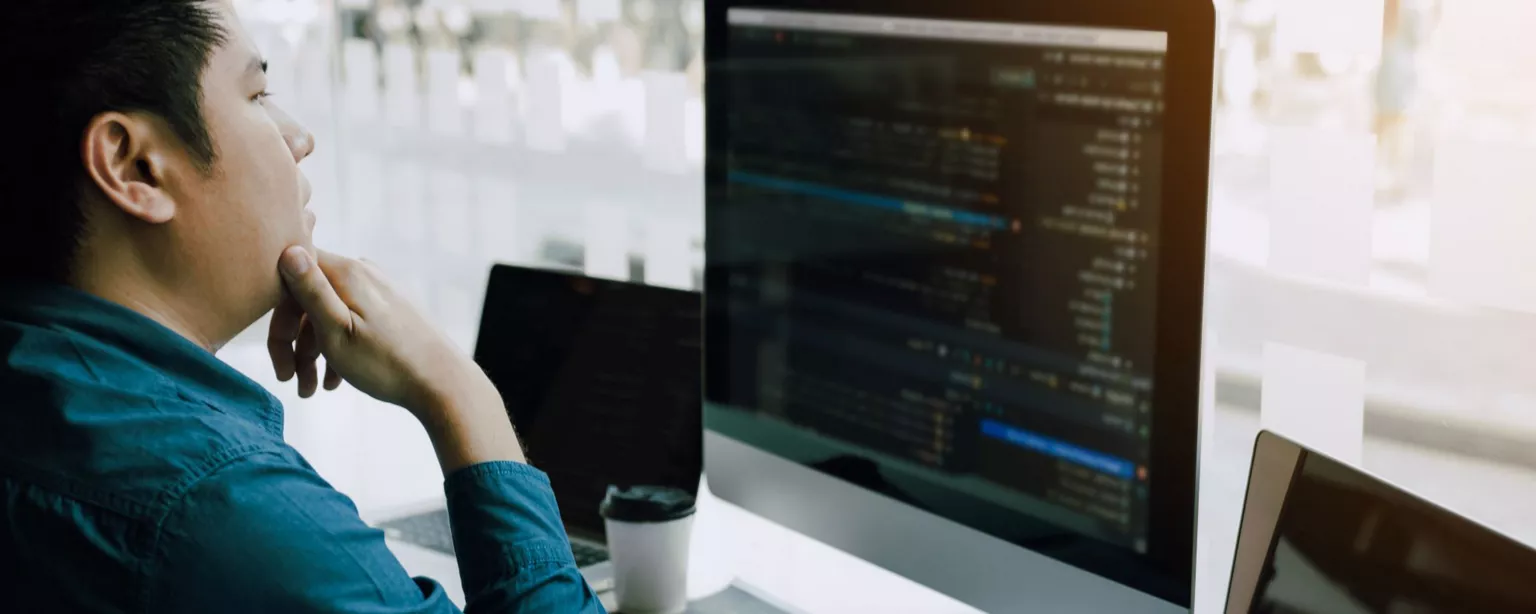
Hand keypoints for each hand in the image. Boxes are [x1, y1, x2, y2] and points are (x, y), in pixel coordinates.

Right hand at [268, 246, 525, 469]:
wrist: (443, 382)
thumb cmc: (386, 362)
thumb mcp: (337, 331)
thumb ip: (311, 290)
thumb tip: (287, 248)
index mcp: (347, 272)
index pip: (290, 275)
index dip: (278, 315)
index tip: (279, 352)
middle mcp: (363, 272)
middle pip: (308, 299)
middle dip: (293, 342)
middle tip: (288, 380)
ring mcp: (379, 290)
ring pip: (329, 315)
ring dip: (313, 353)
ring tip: (310, 391)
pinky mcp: (390, 309)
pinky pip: (351, 322)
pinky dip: (336, 349)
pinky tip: (333, 382)